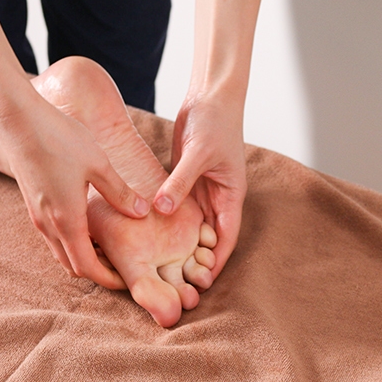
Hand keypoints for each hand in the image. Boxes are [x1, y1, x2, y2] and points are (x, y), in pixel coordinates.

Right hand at [1, 100, 149, 289]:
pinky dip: (71, 242)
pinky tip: (89, 225)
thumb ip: (120, 192)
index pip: (87, 268)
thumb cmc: (59, 138)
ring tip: (109, 248)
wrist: (17, 119)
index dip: (108, 279)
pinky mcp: (32, 203)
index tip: (127, 279)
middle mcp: (48, 224)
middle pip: (72, 265)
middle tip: (123, 266)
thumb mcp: (98, 164)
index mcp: (67, 220)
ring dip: (83, 257)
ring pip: (60, 251)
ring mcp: (36, 215)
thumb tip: (142, 212)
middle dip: (97, 272)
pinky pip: (52, 236)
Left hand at [154, 94, 246, 279]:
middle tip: (177, 282)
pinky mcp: (184, 183)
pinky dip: (167, 223)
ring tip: (162, 267)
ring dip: (180, 246)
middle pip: (207, 238)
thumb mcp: (199, 154)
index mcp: (231, 195)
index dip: (215, 261)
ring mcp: (199, 191)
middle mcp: (217, 199)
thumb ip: (180, 182)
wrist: (209, 99)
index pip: (226, 238)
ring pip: (191, 227)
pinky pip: (176, 209)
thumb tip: (163, 210)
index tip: (201, 282)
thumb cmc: (215, 123)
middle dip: (195, 260)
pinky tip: (150, 236)